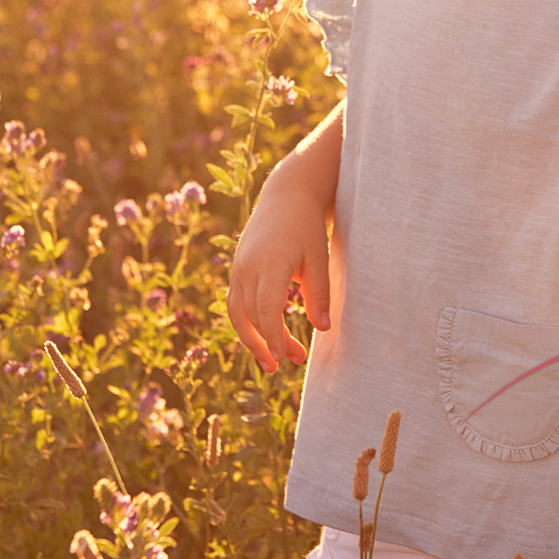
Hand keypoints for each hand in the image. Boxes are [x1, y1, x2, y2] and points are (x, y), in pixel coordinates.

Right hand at [227, 180, 332, 373]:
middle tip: (289, 362)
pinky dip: (247, 323)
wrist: (286, 195)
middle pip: (248, 317)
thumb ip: (319, 293)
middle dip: (266, 344)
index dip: (273, 337)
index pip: (265, 309)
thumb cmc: (307, 226)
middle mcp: (247, 268)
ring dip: (253, 339)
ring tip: (274, 360)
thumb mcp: (319, 257)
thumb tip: (322, 328)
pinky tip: (265, 336)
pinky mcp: (237, 270)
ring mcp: (238, 268)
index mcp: (269, 263)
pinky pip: (235, 303)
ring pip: (236, 313)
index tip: (285, 358)